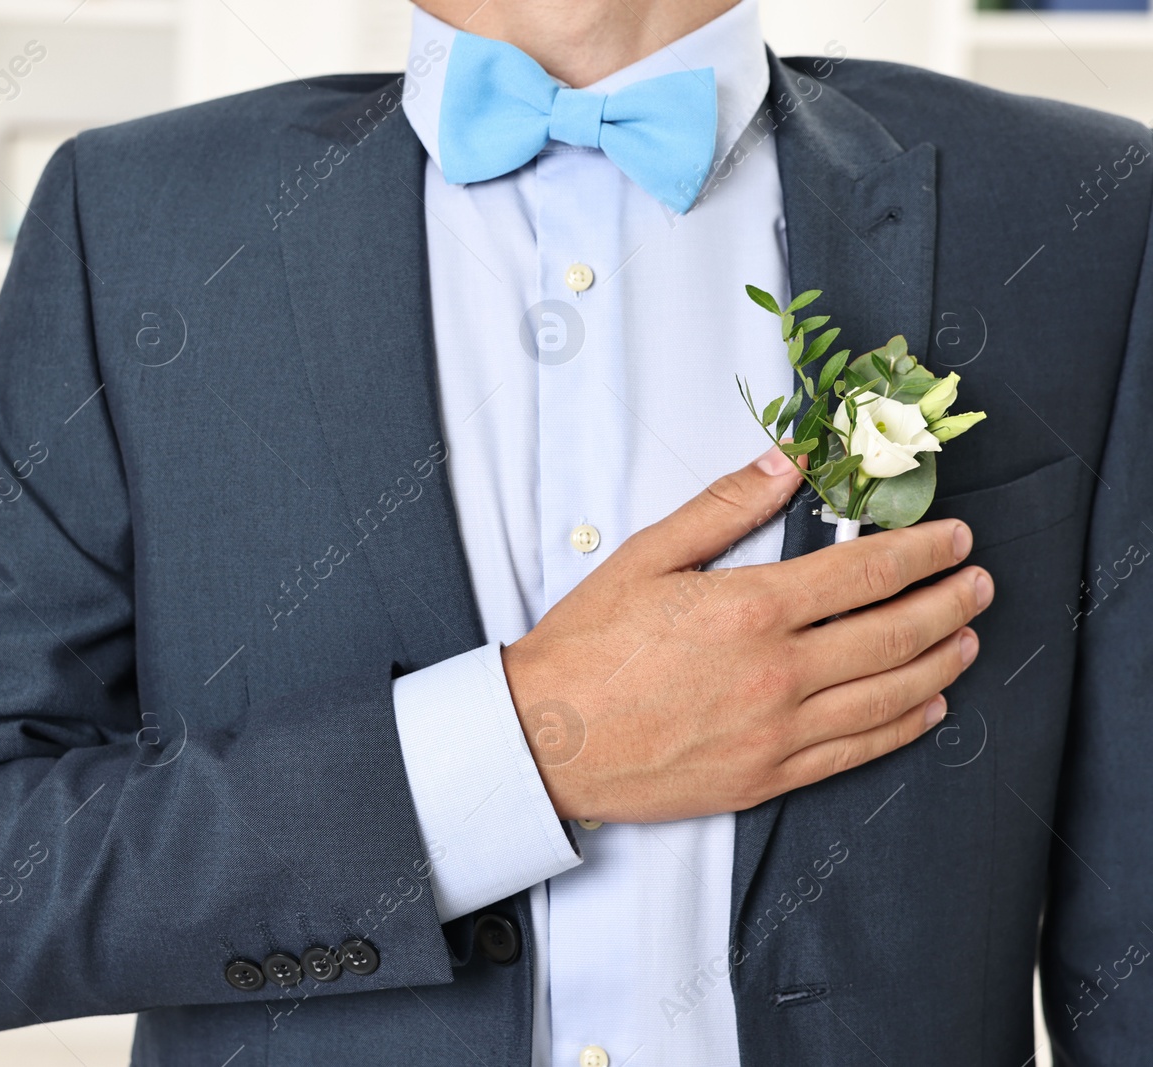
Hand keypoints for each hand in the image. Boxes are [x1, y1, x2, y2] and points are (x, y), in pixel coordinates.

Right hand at [502, 444, 992, 823]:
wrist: (544, 739)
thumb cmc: (586, 647)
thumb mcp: (645, 556)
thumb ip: (724, 507)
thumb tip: (785, 462)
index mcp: (750, 609)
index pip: (864, 571)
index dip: (921, 550)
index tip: (953, 537)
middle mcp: (777, 673)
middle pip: (893, 632)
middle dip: (949, 601)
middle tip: (977, 583)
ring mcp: (777, 731)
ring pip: (889, 694)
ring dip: (941, 661)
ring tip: (967, 638)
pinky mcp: (767, 776)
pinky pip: (857, 751)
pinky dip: (904, 726)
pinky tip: (927, 706)